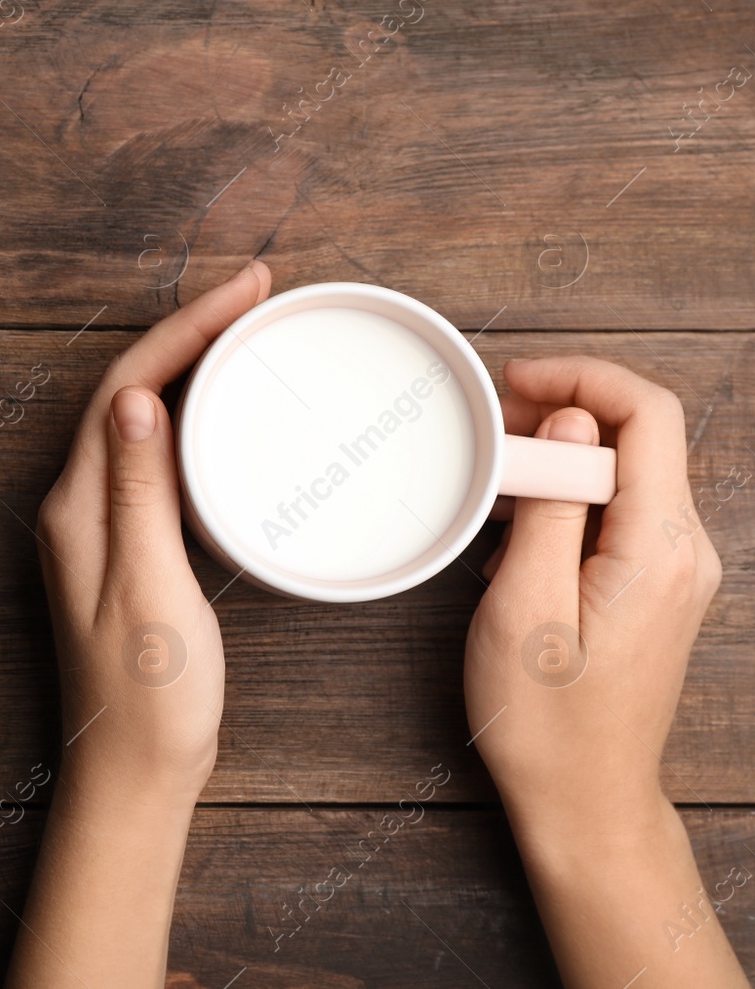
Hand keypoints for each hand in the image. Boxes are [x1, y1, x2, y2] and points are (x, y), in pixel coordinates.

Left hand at [6, 260, 269, 988]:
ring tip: (248, 333)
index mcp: (78, 506)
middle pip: (130, 391)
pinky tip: (228, 420)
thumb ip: (139, 494)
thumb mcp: (149, 588)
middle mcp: (79, 505)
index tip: (246, 288)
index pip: (126, 387)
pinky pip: (155, 460)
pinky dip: (194, 423)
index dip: (185, 328)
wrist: (132, 770)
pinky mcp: (127, 547)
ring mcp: (100, 526)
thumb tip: (136, 398)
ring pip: (142, 420)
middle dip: (189, 332)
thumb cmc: (146, 695)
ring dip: (190, 369)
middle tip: (257, 294)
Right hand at [465, 355, 741, 986]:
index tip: (515, 382)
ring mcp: (677, 570)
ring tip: (491, 476)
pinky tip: (515, 528)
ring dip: (559, 456)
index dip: (582, 376)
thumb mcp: (523, 606)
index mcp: (659, 549)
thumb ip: (553, 506)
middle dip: (563, 410)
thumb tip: (569, 423)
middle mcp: (685, 551)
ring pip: (627, 470)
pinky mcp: (657, 587)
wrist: (583, 798)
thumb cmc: (544, 720)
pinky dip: (568, 497)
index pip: (648, 415)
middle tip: (488, 426)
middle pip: (640, 436)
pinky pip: (620, 511)